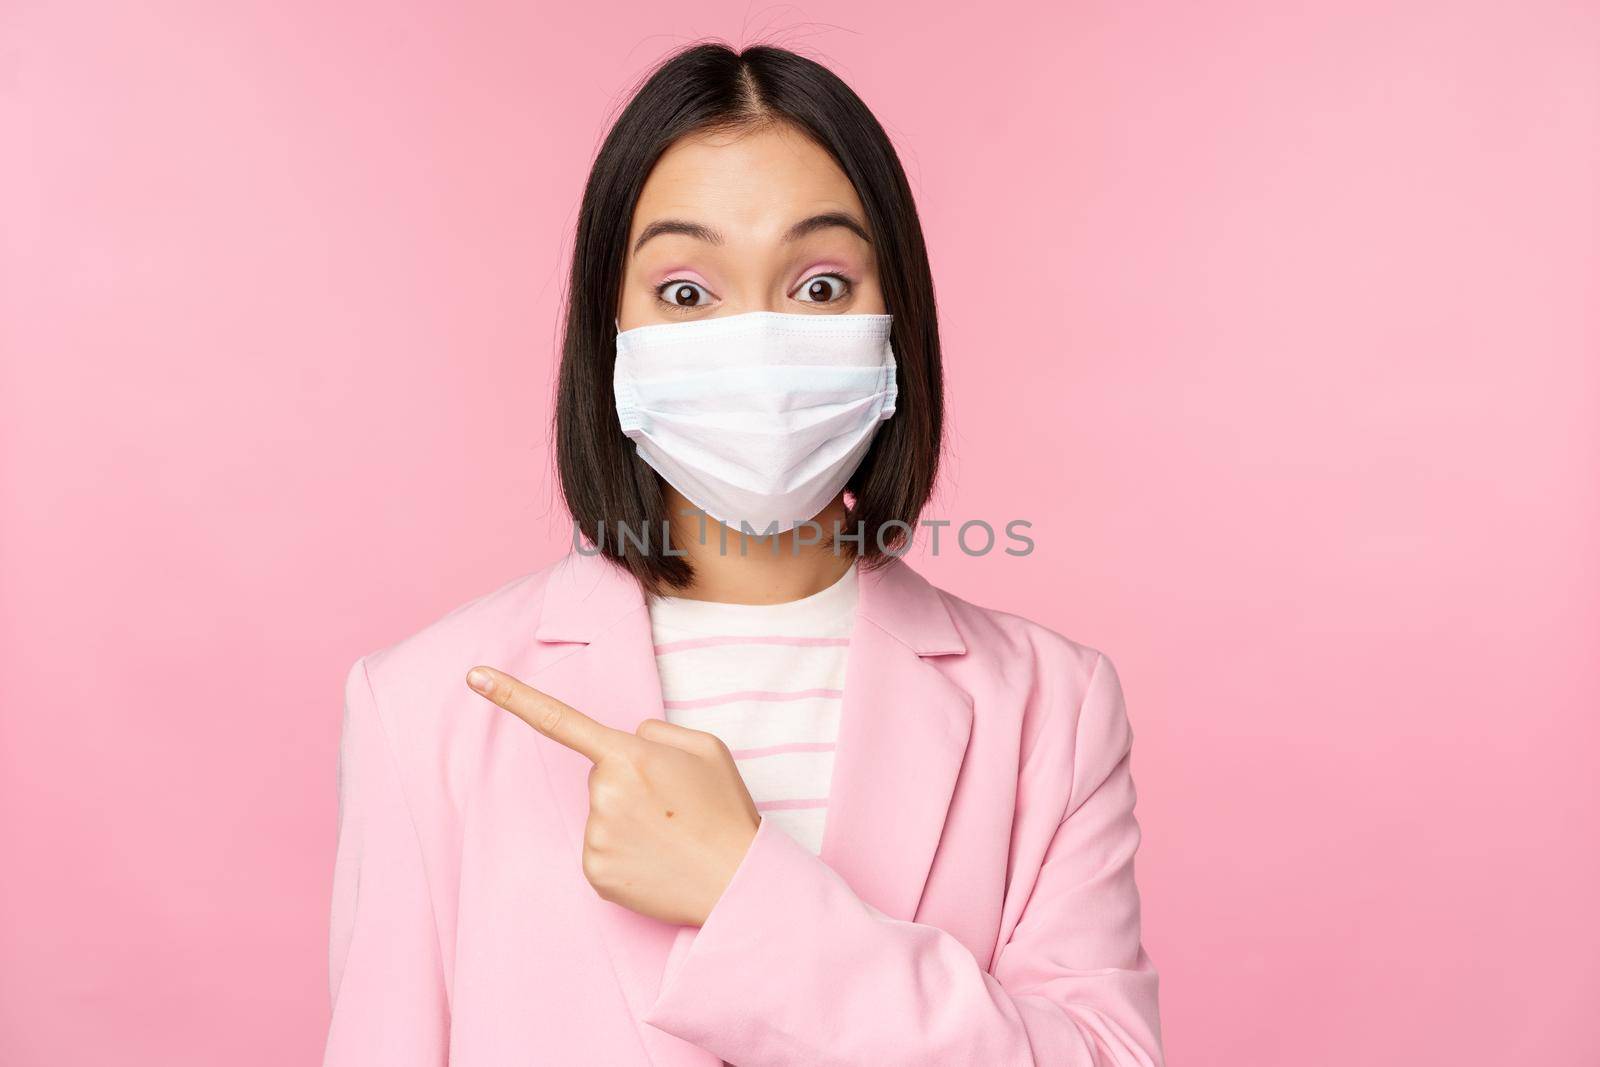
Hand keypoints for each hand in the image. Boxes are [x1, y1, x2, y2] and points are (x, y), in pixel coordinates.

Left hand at [465, 664, 760, 926]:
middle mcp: (604, 792)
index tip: (474, 676)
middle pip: (600, 775)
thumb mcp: (706, 748)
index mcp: (630, 754)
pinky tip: (655, 860)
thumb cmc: (725, 811)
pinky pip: (600, 851)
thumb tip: (627, 740)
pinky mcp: (594, 873)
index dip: (512, 696)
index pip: (560, 719)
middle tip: (673, 807)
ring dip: (628, 820)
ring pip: (600, 814)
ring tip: (670, 836)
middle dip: (629, 783)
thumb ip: (658, 732)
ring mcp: (595, 836)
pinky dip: (624, 854)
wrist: (737, 883)